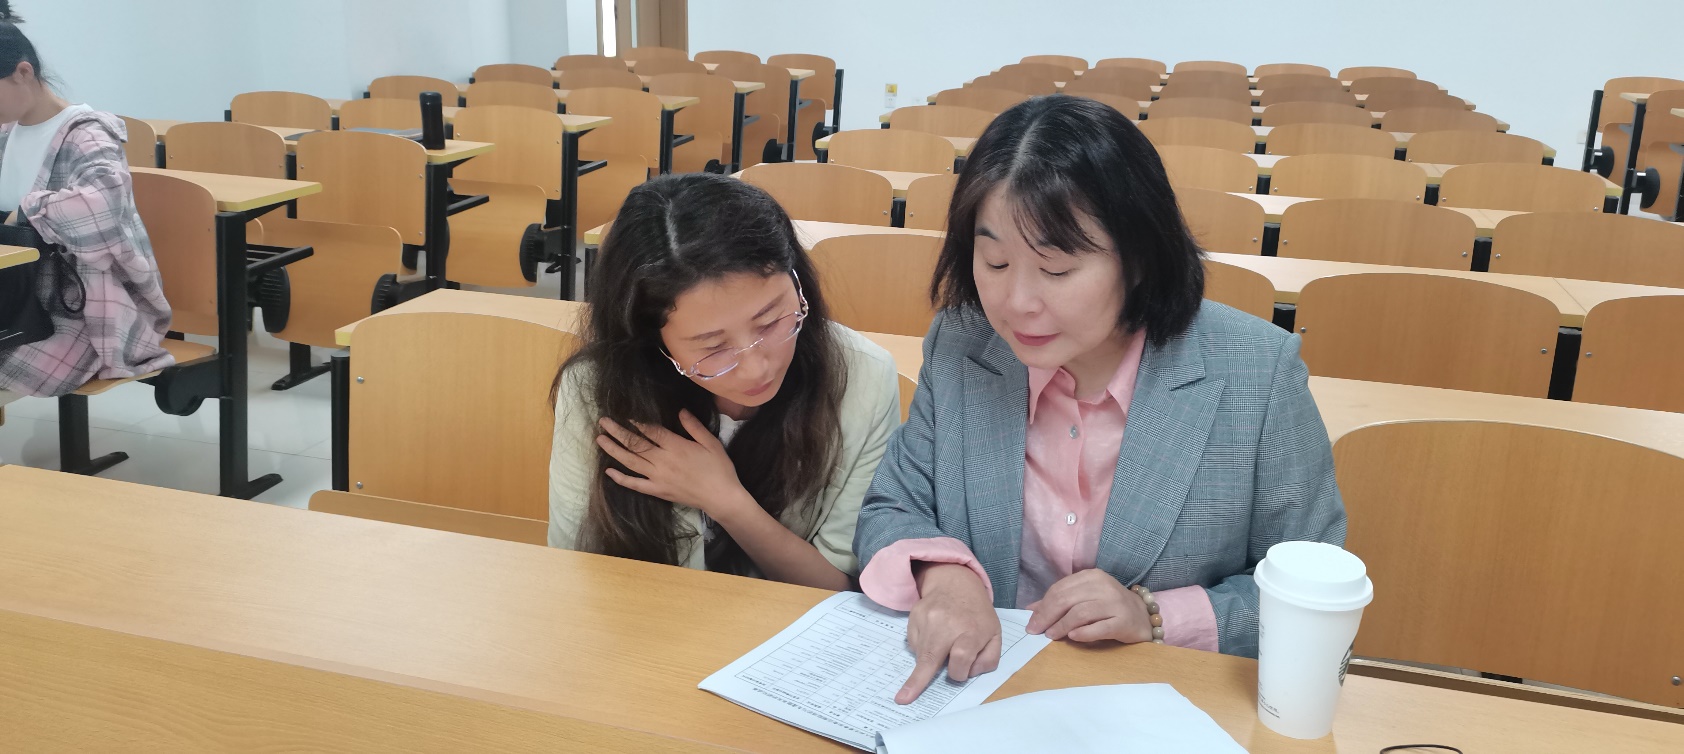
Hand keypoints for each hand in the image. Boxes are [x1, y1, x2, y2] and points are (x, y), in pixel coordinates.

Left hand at [595, 410, 750, 517]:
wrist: (721, 497)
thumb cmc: (719, 468)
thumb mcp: (711, 443)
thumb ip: (694, 426)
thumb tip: (680, 411)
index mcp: (676, 446)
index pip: (651, 431)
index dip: (637, 422)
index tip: (625, 415)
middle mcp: (662, 460)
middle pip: (635, 444)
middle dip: (617, 431)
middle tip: (603, 422)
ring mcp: (657, 477)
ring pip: (630, 462)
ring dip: (614, 450)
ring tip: (600, 440)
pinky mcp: (657, 491)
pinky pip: (635, 485)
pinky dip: (621, 478)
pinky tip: (608, 472)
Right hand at [896, 563, 1000, 704]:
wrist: (955, 584)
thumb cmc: (977, 615)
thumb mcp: (994, 635)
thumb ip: (989, 659)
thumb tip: (969, 674)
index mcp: (971, 630)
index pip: (961, 658)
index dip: (959, 672)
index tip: (957, 675)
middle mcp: (947, 623)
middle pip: (930, 657)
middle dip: (917, 681)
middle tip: (903, 698)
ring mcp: (927, 618)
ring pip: (921, 654)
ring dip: (929, 660)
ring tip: (942, 645)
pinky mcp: (913, 616)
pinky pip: (914, 644)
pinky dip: (922, 648)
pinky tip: (933, 636)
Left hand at [1025, 569, 1153, 643]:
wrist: (1143, 618)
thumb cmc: (1108, 608)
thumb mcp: (1084, 599)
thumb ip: (1060, 602)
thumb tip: (1031, 610)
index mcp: (1091, 576)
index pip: (1059, 589)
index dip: (1042, 607)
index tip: (1031, 624)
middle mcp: (1104, 586)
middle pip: (1067, 600)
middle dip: (1047, 616)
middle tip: (1036, 632)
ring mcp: (1116, 602)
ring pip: (1081, 613)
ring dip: (1062, 626)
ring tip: (1051, 636)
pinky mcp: (1124, 621)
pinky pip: (1099, 627)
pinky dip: (1083, 633)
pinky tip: (1073, 637)